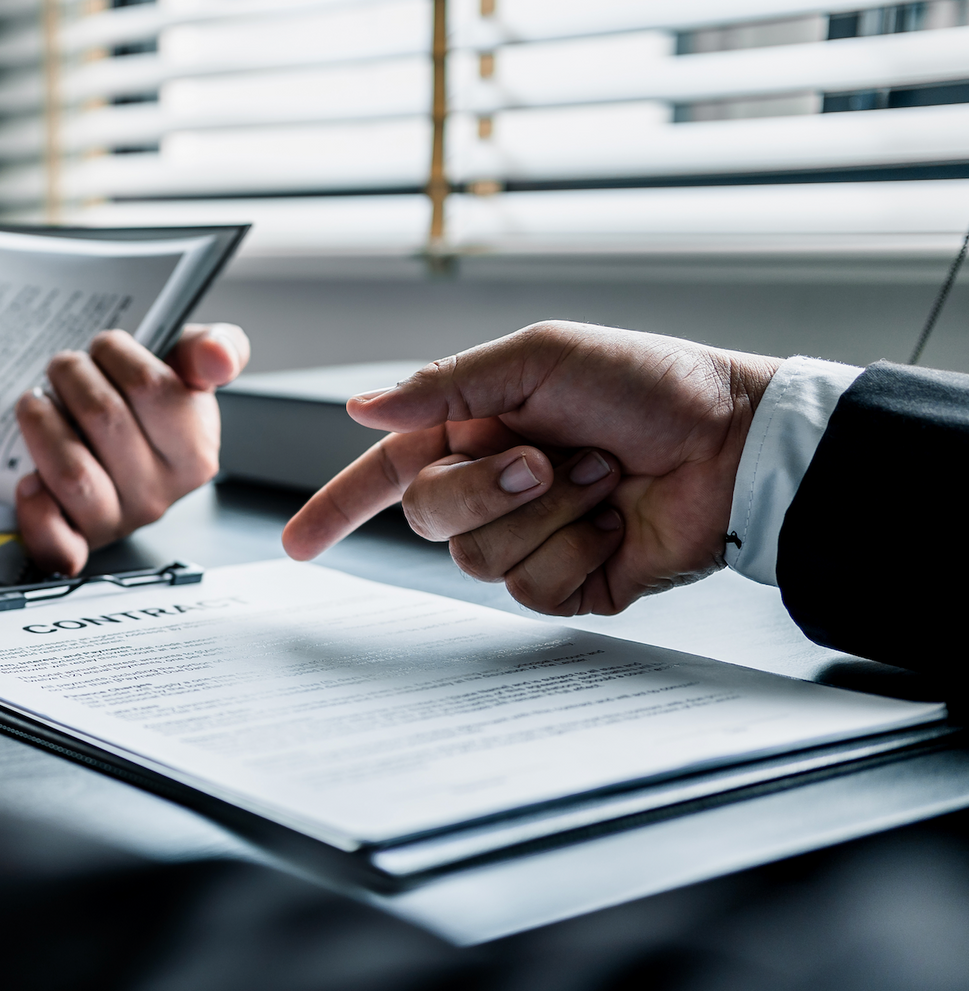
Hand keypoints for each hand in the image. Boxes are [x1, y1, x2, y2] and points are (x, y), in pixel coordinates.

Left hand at [14, 323, 248, 574]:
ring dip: (41, 423)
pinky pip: (56, 541)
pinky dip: (36, 509)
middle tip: (64, 368)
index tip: (105, 347)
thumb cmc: (145, 416)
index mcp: (194, 453)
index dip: (116, 353)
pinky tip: (31, 480)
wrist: (105, 459)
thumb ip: (212, 349)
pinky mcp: (75, 543)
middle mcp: (157, 494)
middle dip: (71, 376)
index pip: (150, 386)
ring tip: (36, 404)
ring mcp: (115, 522)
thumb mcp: (185, 374)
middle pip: (104, 418)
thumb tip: (217, 354)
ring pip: (72, 472)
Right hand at [281, 321, 780, 615]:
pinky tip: (615, 521)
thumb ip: (445, 383)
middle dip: (483, 490)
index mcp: (473, 432)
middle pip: (424, 517)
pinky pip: (533, 590)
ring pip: (475, 559)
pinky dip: (578, 549)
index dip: (336, 510)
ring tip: (599, 476)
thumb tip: (361, 407)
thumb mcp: (540, 356)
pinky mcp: (569, 584)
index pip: (383, 475)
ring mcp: (529, 540)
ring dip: (545, 513)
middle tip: (545, 458)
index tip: (299, 544)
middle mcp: (492, 489)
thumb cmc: (651, 384)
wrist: (736, 442)